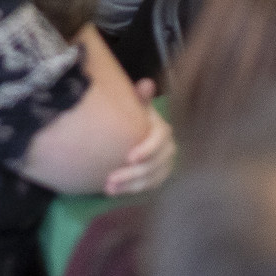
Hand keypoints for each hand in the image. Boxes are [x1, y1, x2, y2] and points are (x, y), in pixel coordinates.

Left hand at [101, 78, 174, 195]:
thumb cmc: (133, 117)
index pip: (160, 139)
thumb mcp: (135, 105)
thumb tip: (146, 84)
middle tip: (110, 178)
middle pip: (154, 164)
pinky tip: (115, 192)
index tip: (129, 157)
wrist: (132, 132)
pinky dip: (132, 190)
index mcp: (162, 129)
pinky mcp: (158, 176)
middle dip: (133, 173)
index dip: (148, 149)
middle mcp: (168, 148)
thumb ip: (140, 97)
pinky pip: (148, 186)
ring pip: (150, 178)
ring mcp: (164, 164)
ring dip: (129, 185)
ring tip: (108, 188)